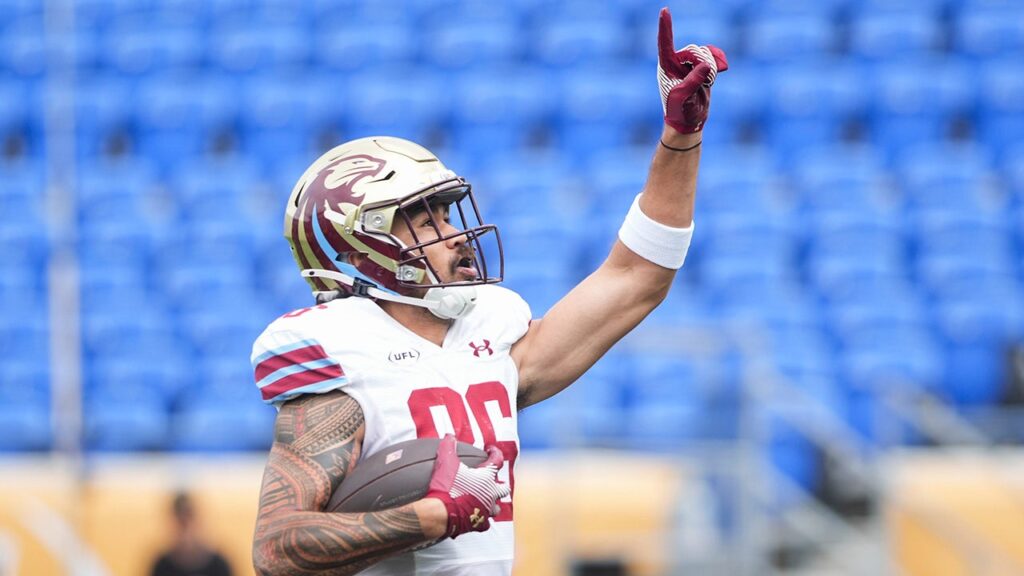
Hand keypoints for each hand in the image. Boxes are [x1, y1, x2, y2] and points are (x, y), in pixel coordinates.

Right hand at [425, 435, 508, 538]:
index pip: (497, 460)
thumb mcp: (445, 462)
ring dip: (492, 502)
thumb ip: (448, 447)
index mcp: (486, 478)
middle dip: (499, 483)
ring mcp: (486, 510)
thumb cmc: (447, 488)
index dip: (495, 453)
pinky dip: (482, 519)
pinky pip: (485, 523)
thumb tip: (450, 437)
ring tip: (486, 500)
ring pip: (497, 507)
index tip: (490, 450)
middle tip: (493, 480)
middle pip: (503, 488)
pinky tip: (476, 517)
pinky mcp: (479, 523)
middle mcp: (490, 494)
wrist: (441, 514)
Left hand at [657, 7, 727, 133]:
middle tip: (703, 84)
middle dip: (703, 64)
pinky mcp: (701, 67)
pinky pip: (713, 55)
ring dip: (711, 69)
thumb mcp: (684, 97)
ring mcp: (689, 64)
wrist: (689, 121)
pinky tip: (723, 69)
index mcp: (666, 67)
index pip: (665, 43)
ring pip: (705, 53)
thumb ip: (694, 80)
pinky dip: (719, 61)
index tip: (664, 10)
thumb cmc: (680, 111)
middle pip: (694, 50)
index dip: (666, 27)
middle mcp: (676, 62)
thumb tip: (706, 65)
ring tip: (706, 85)